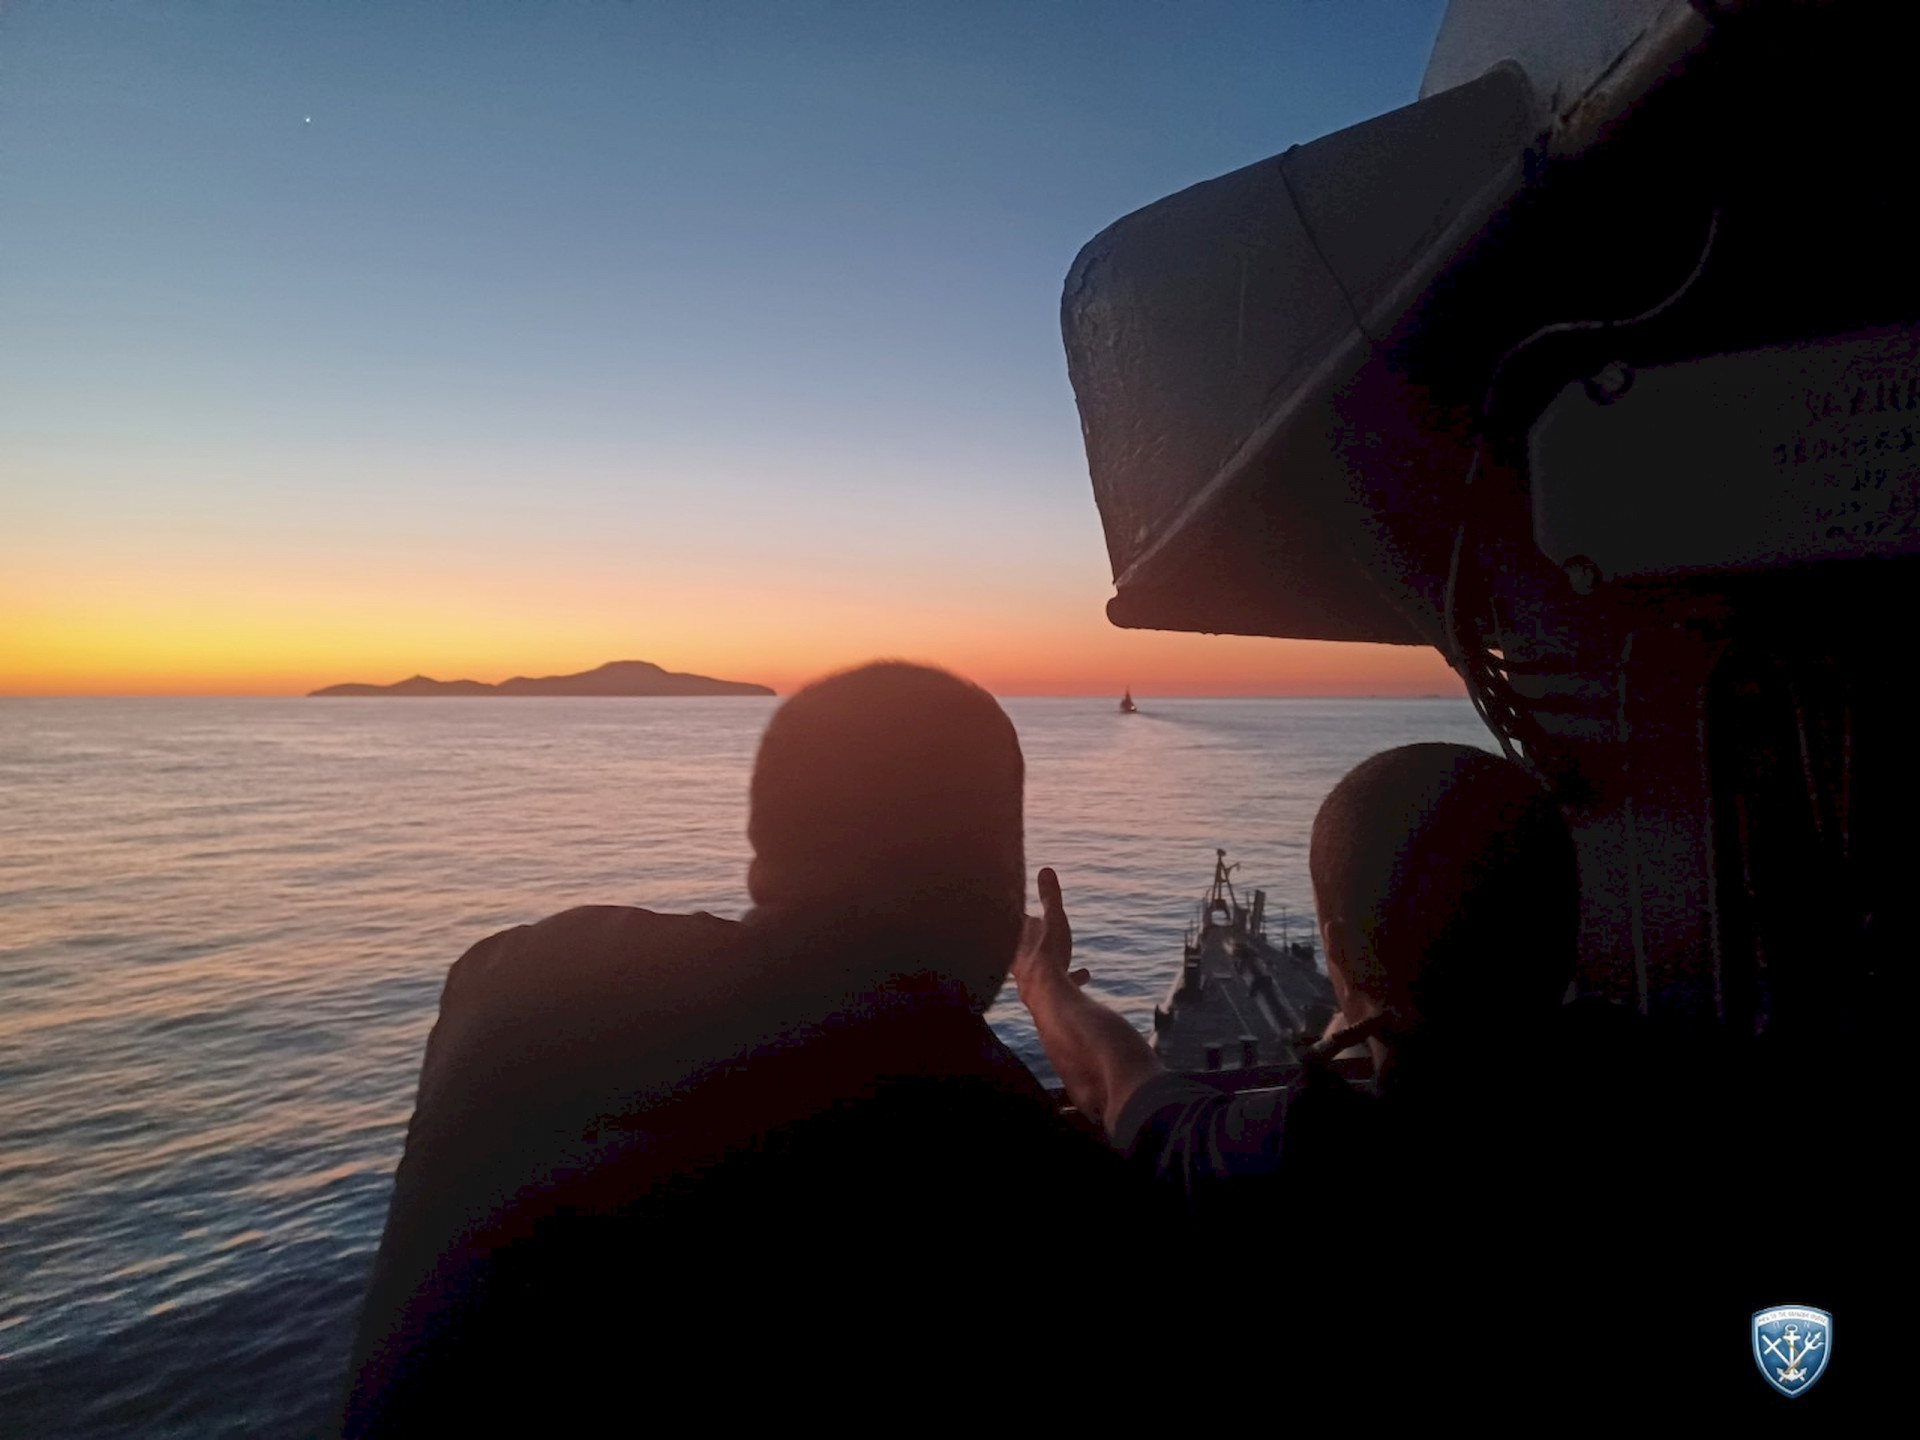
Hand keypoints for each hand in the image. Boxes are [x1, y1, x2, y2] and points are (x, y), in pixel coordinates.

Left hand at [1013, 866, 1089, 994]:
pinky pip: (1057, 982)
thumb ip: (1050, 897)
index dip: (1014, 911)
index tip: (1016, 906)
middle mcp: (1018, 959)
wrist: (1046, 995)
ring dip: (1052, 957)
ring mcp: (1029, 977)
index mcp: (1017, 938)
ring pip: (1039, 964)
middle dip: (1031, 935)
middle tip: (1036, 927)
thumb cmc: (1046, 953)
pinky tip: (1085, 974)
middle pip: (1022, 943)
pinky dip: (1071, 976)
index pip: (1012, 920)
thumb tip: (1045, 870)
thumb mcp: (1053, 920)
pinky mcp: (1043, 993)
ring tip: (1064, 953)